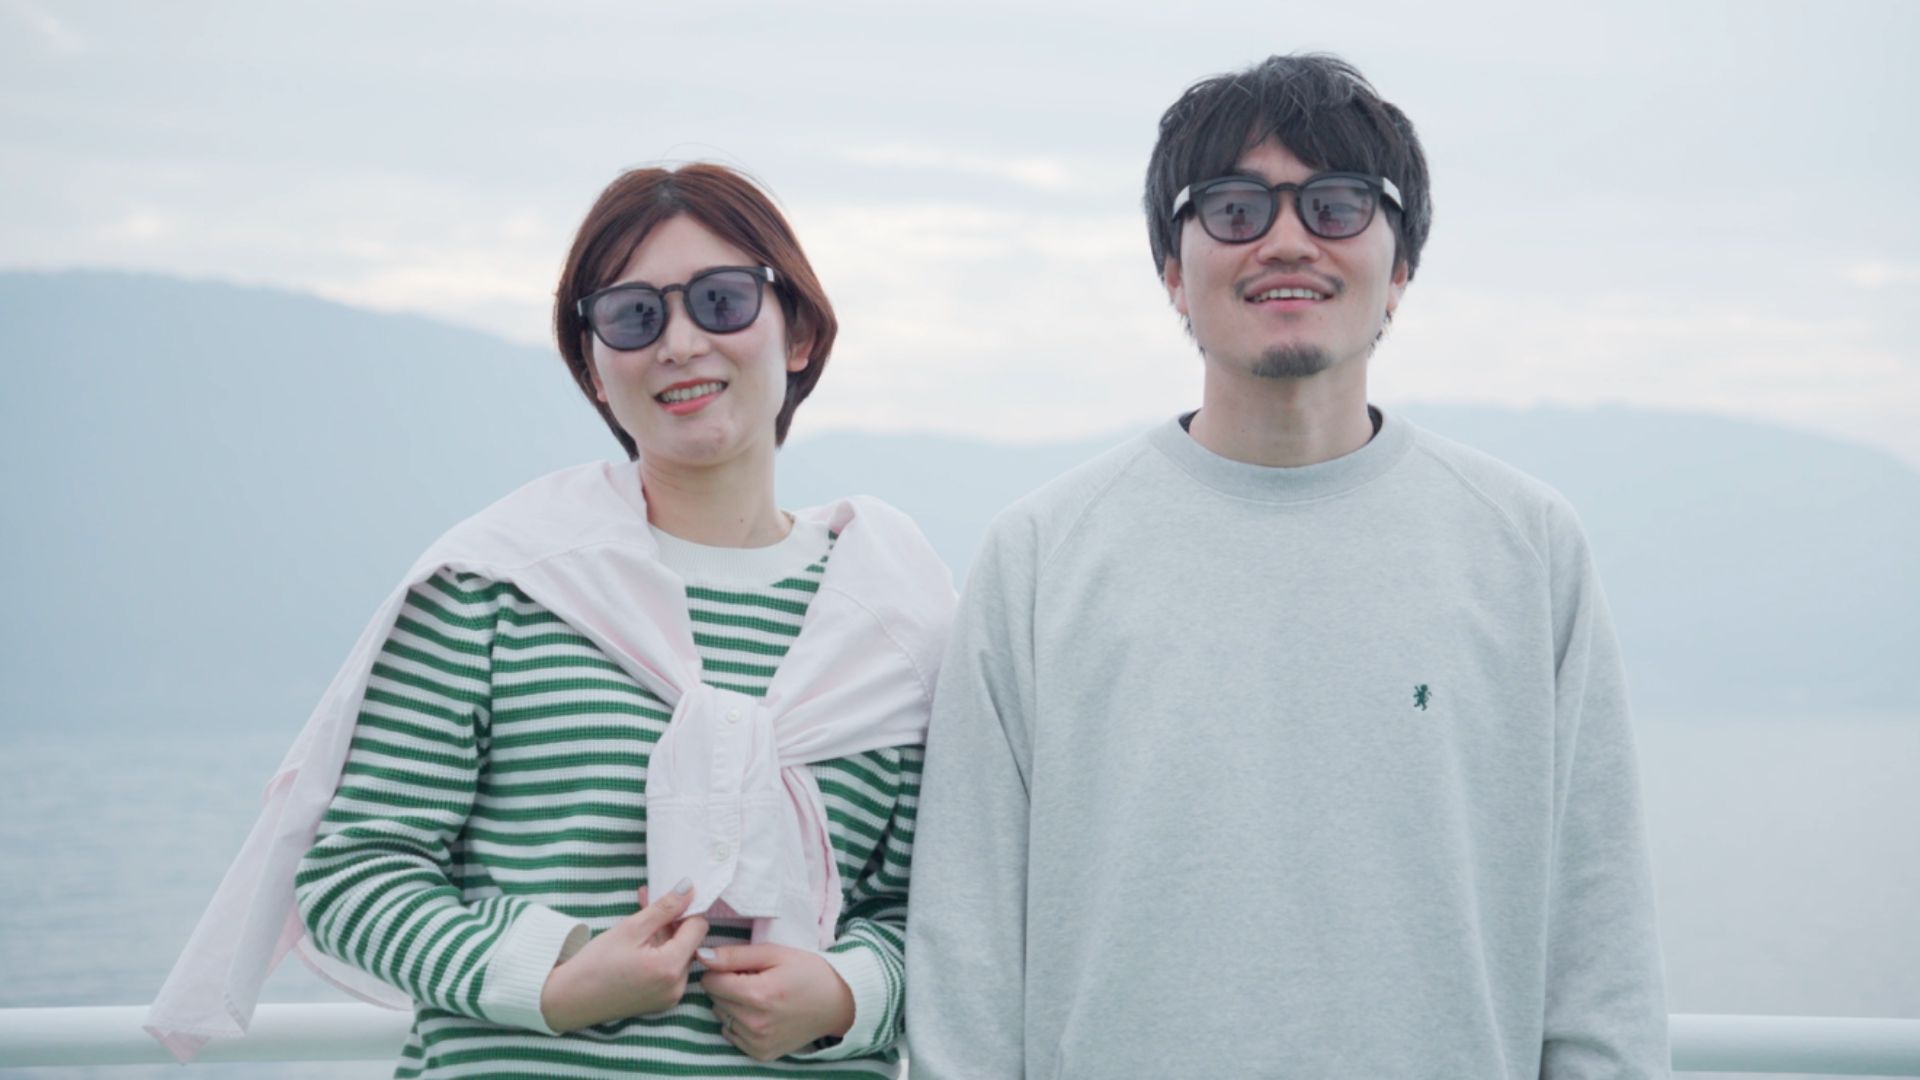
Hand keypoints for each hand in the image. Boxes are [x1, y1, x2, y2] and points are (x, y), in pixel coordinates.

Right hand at [539, 880, 708, 1032]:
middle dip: (671, 921)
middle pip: (689, 942)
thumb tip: (689, 887)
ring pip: (679, 955)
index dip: (685, 910)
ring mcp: (670, 997)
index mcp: (671, 967)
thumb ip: (664, 907)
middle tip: (647, 901)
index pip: (699, 928)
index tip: (667, 900)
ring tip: (639, 920)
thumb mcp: (631, 928)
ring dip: (663, 935)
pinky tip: (639, 941)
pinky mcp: (661, 1001)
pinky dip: (659, 953)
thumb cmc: (595, 963)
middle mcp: (677, 986)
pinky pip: (669, 970)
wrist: (569, 999)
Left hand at [701, 943, 854, 1060]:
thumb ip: (735, 955)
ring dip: (732, 1004)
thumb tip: (702, 956)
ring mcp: (757, 1041)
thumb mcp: (775, 953)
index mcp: (758, 994)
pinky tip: (760, 1014)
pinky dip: (739, 1023)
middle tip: (753, 979)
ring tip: (759, 996)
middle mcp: (755, 1022)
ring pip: (721, 1016)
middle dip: (727, 986)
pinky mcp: (760, 1053)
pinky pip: (731, 1034)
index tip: (740, 966)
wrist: (837, 1004)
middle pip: (714, 999)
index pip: (710, 981)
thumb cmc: (807, 972)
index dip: (721, 969)